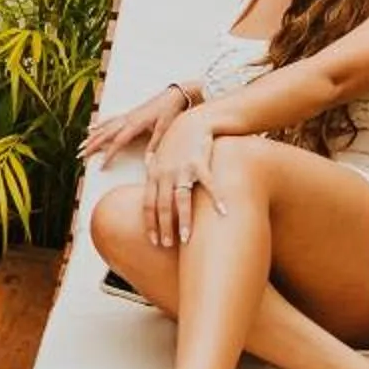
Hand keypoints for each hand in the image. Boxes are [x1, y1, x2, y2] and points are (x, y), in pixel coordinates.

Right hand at [80, 86, 183, 161]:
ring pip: (104, 127)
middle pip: (104, 134)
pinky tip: (91, 127)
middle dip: (91, 146)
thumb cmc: (170, 111)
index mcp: (134, 124)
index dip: (108, 155)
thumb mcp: (164, 128)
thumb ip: (155, 144)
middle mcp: (127, 119)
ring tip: (81, 145)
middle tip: (80, 156)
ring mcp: (126, 116)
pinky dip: (99, 124)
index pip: (117, 142)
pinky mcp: (128, 114)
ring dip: (91, 137)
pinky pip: (109, 120)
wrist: (174, 95)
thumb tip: (149, 160)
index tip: (100, 166)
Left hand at [141, 115, 225, 246]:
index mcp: (154, 175)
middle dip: (164, 228)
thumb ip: (152, 167)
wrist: (193, 122)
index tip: (152, 241)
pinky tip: (224, 212)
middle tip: (166, 245)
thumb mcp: (160, 154)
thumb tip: (144, 169)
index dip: (150, 223)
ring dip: (184, 220)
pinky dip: (216, 198)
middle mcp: (165, 173)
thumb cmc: (177, 141)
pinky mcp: (201, 163)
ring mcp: (183, 169)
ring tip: (187, 239)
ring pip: (181, 199)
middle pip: (162, 205)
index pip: (147, 204)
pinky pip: (209, 184)